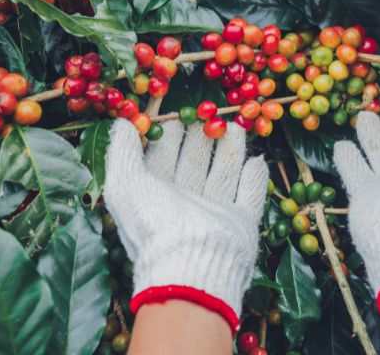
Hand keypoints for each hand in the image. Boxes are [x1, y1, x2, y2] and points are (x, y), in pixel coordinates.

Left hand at [104, 119, 267, 332]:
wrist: (190, 265)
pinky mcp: (240, 223)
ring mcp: (214, 213)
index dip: (170, 135)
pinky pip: (250, 196)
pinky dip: (254, 179)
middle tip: (211, 115)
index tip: (177, 113)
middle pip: (196, 163)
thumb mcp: (126, 184)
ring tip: (235, 127)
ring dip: (230, 151)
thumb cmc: (154, 224)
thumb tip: (122, 123)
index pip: (165, 157)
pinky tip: (258, 159)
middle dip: (203, 138)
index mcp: (156, 193)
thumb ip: (122, 152)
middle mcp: (185, 202)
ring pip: (224, 174)